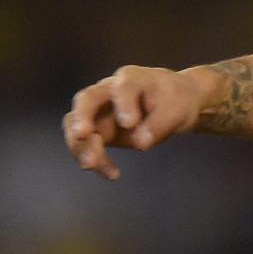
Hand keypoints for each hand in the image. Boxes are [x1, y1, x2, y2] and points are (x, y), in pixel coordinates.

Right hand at [64, 63, 214, 180]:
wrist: (171, 104)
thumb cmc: (173, 101)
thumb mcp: (176, 110)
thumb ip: (158, 124)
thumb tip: (140, 143)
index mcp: (131, 79)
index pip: (123, 87)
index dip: (123, 103)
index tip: (129, 123)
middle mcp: (108, 91)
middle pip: (87, 100)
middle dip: (82, 117)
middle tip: (81, 135)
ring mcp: (98, 110)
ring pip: (76, 123)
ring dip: (80, 145)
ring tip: (91, 164)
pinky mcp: (97, 130)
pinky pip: (85, 144)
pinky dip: (94, 159)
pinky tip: (113, 174)